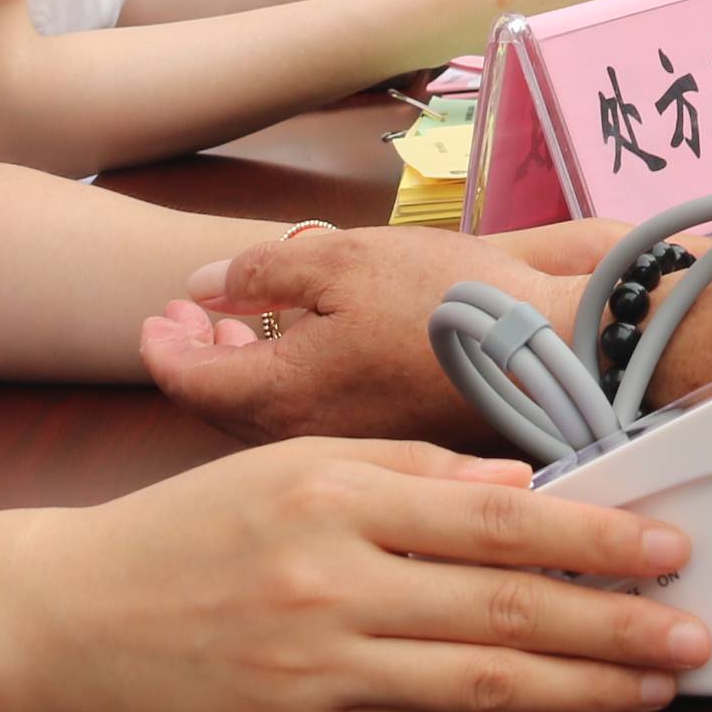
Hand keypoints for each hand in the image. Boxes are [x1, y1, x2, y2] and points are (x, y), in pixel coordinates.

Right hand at [49, 436, 705, 711]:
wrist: (74, 614)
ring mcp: (319, 674)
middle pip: (504, 613)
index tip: (666, 547)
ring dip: (581, 691)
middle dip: (614, 626)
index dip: (592, 537)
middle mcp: (331, 589)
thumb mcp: (295, 461)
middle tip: (694, 633)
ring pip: (479, 689)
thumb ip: (412, 468)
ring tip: (652, 685)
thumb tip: (520, 486)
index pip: (495, 522)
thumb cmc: (193, 525)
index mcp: (335, 500)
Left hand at [145, 228, 585, 447]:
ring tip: (247, 329)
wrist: (553, 354)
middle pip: (222, 407)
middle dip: (202, 355)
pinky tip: (315, 357)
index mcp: (281, 394)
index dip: (163, 342)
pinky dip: (295, 390)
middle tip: (193, 315)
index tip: (158, 314)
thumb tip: (204, 284)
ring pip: (270, 421)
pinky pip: (317, 429)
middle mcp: (304, 440)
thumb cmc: (449, 302)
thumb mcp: (343, 258)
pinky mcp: (391, 453)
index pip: (186, 380)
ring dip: (247, 372)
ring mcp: (349, 453)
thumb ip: (263, 271)